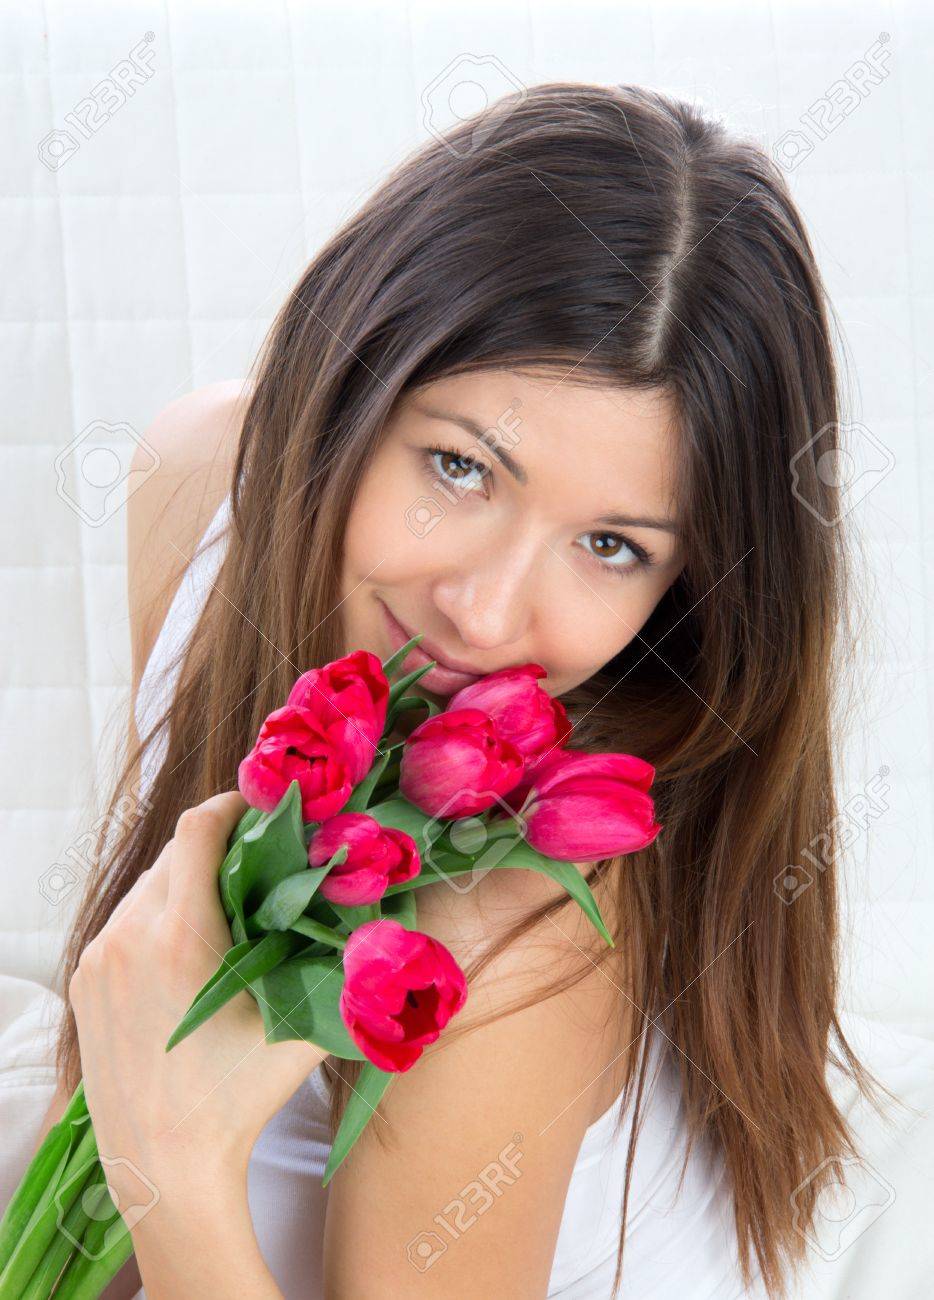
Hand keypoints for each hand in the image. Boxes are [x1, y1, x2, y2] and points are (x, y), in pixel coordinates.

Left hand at [69, 791, 328, 1202]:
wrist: (164, 1167)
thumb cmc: (239, 1097)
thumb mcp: (304, 1027)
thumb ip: (347, 968)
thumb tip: (398, 921)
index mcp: (179, 936)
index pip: (198, 828)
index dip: (235, 804)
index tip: (266, 809)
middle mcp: (127, 936)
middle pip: (175, 854)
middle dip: (221, 847)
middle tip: (264, 863)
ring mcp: (98, 959)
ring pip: (147, 887)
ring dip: (188, 881)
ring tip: (230, 906)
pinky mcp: (84, 982)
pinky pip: (125, 922)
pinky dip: (159, 917)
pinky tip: (192, 947)